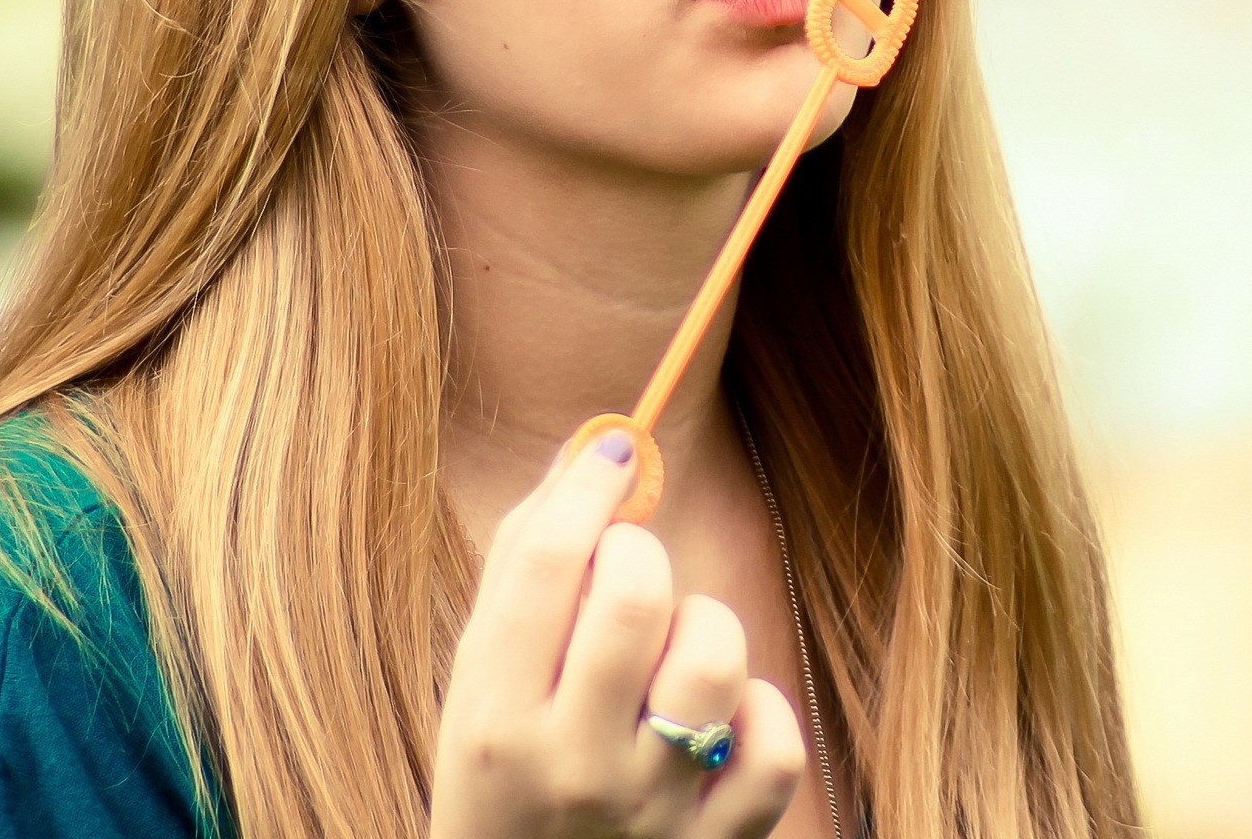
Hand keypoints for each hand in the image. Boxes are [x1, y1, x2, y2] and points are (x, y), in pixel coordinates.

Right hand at [430, 428, 806, 838]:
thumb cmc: (502, 779)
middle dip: (639, 553)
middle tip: (627, 570)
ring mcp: (650, 812)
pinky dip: (757, 714)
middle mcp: (571, 766)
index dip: (590, 482)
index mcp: (493, 718)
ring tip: (671, 648)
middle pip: (636, 596)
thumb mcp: (478, 686)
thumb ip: (524, 569)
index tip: (614, 452)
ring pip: (715, 659)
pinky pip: (774, 746)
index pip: (545, 564)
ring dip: (701, 626)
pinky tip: (719, 716)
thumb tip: (593, 450)